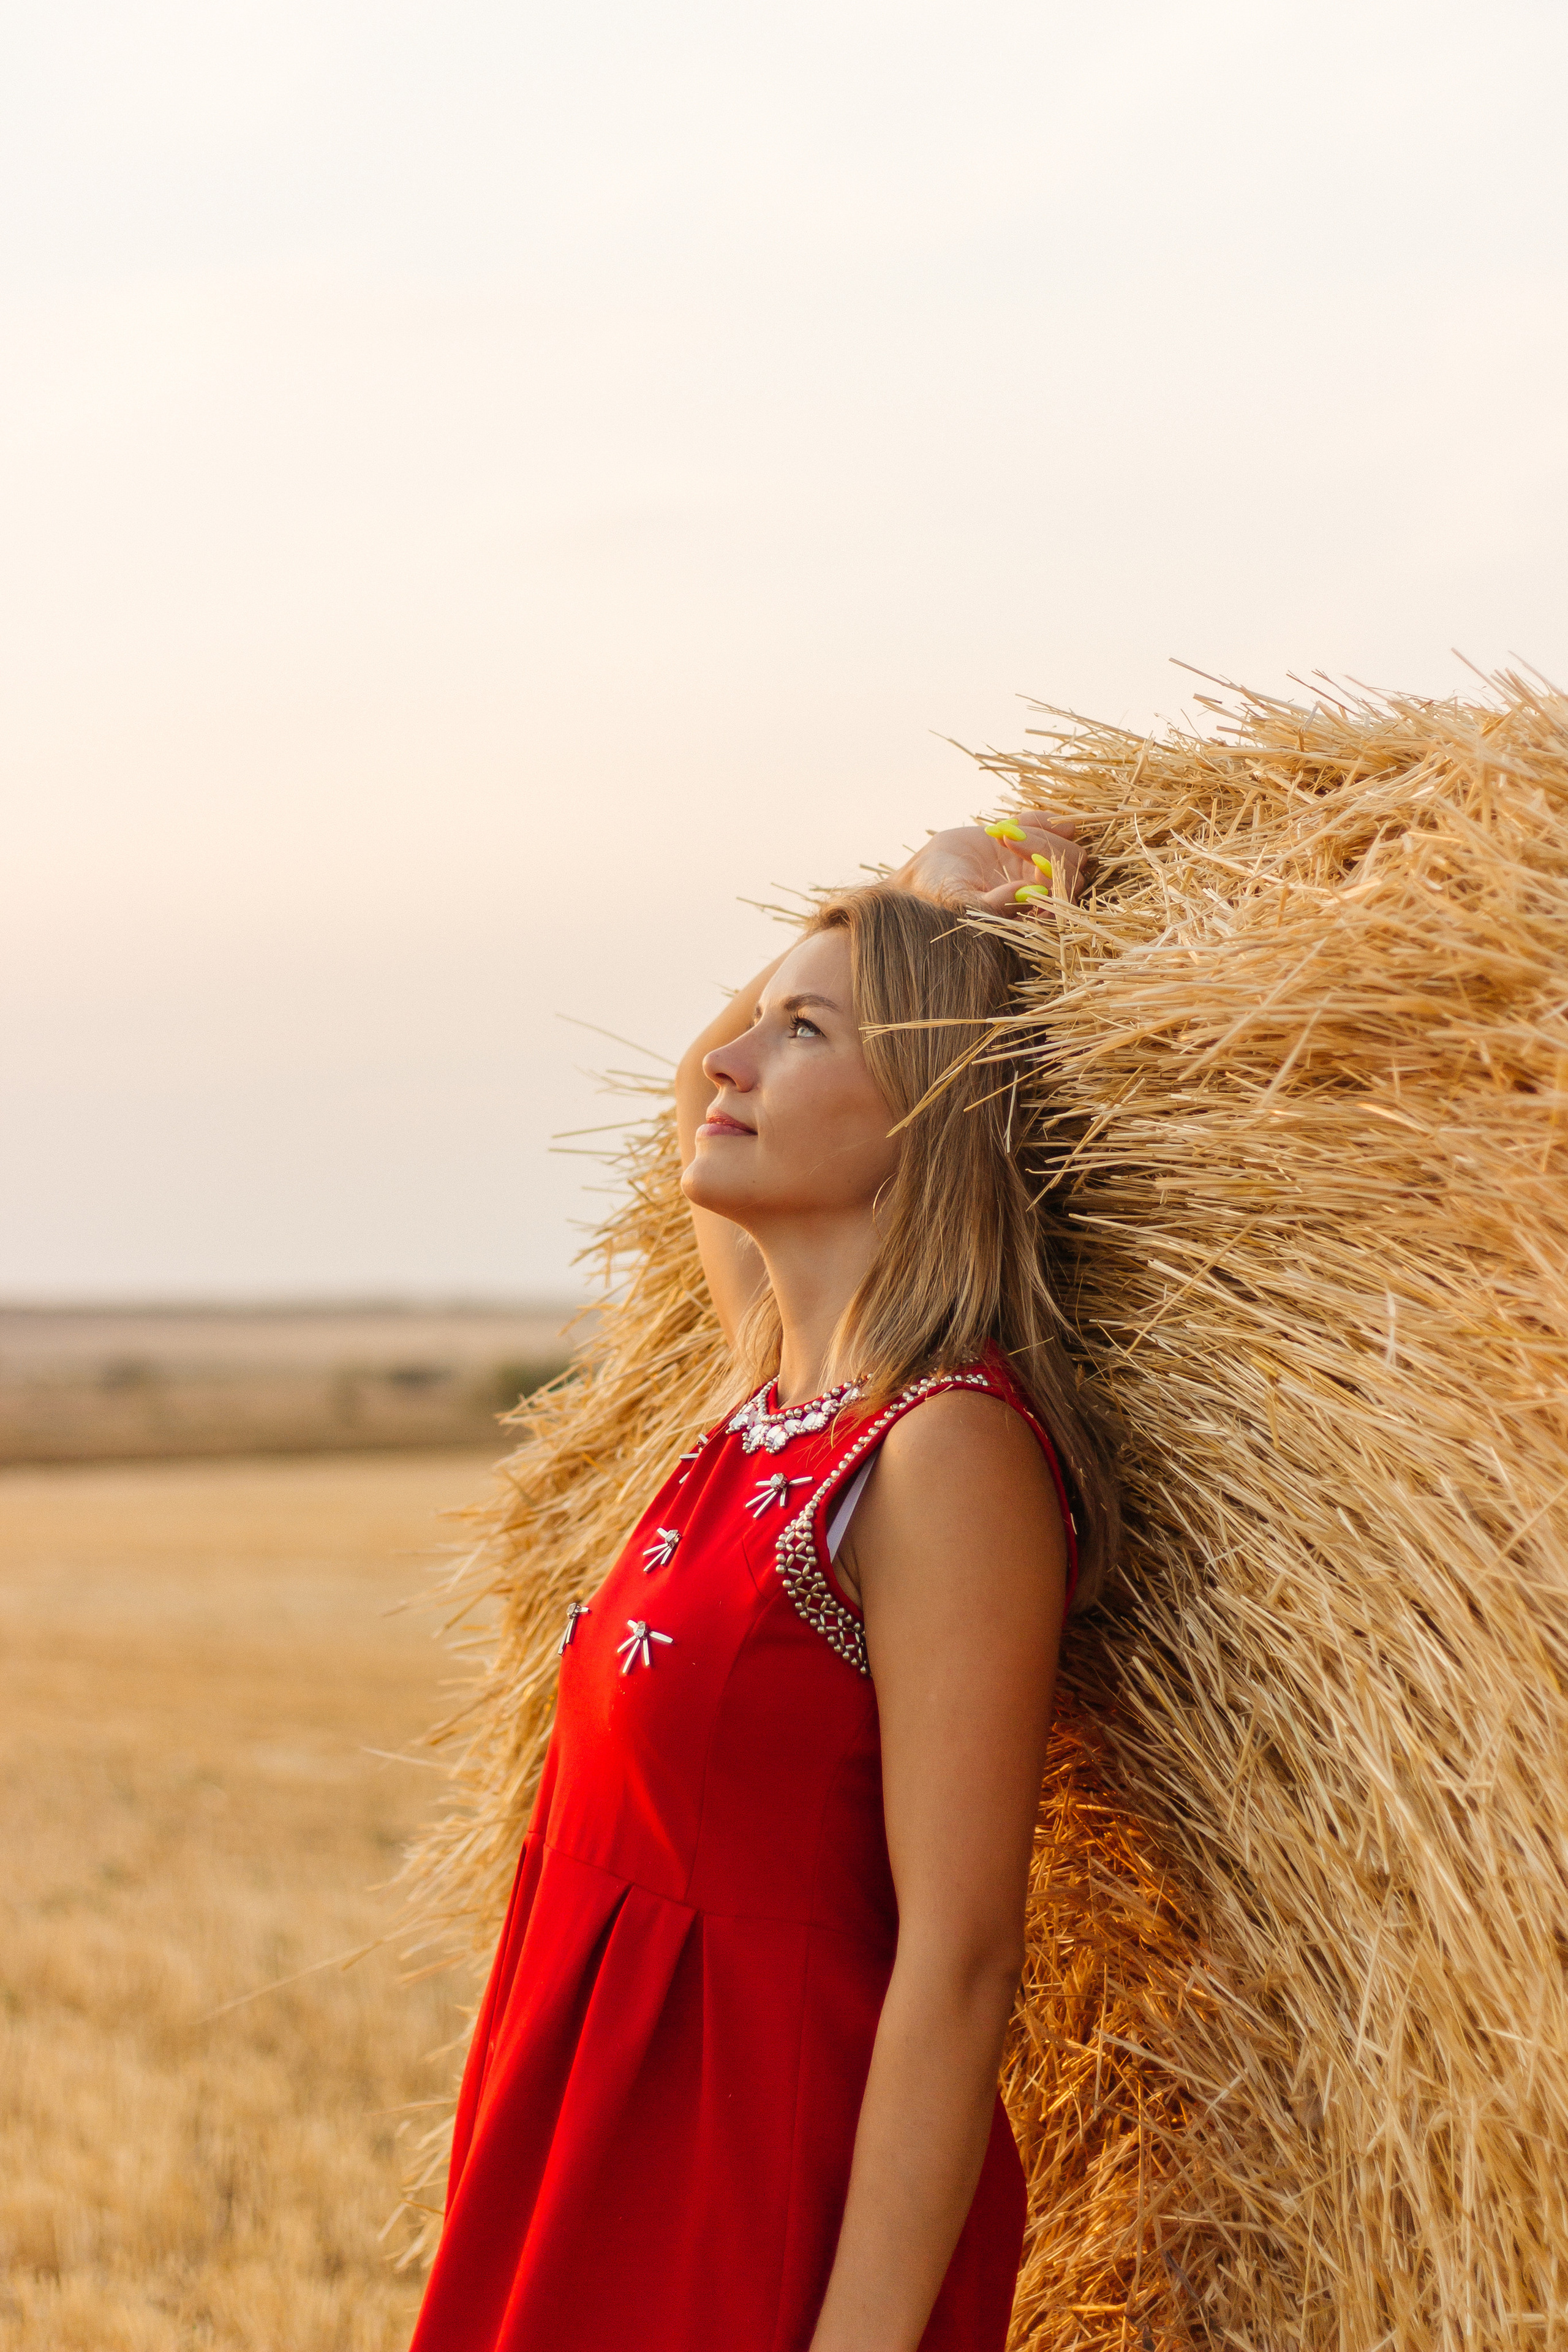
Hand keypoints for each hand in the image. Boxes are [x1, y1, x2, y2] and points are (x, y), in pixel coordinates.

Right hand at [888, 814, 1083, 915]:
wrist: (926, 872)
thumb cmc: (937, 895)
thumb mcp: (960, 902)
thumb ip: (994, 905)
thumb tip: (1033, 895)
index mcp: (1030, 915)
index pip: (1065, 899)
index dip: (1054, 881)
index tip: (1027, 866)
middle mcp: (1041, 892)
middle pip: (1073, 870)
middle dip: (1046, 851)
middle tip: (1008, 841)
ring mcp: (1038, 866)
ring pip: (1068, 847)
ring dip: (1040, 834)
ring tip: (1003, 834)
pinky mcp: (1032, 842)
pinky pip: (1055, 826)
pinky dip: (1039, 820)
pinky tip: (1007, 825)